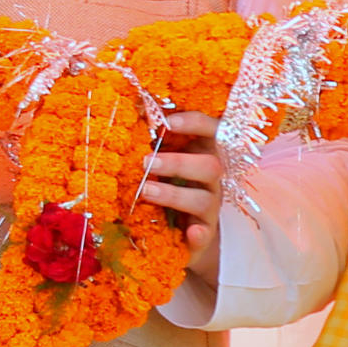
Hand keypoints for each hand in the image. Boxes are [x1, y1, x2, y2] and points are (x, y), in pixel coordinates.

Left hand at [139, 112, 229, 283]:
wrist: (184, 233)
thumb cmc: (170, 186)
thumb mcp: (165, 163)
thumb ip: (156, 143)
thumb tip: (134, 112)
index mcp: (204, 155)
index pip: (213, 131)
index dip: (195, 123)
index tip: (168, 122)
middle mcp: (213, 180)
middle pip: (211, 165)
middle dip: (178, 162)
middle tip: (146, 162)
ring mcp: (210, 208)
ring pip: (204, 198)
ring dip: (174, 193)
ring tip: (145, 191)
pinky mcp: (204, 234)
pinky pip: (206, 234)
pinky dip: (198, 234)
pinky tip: (190, 233)